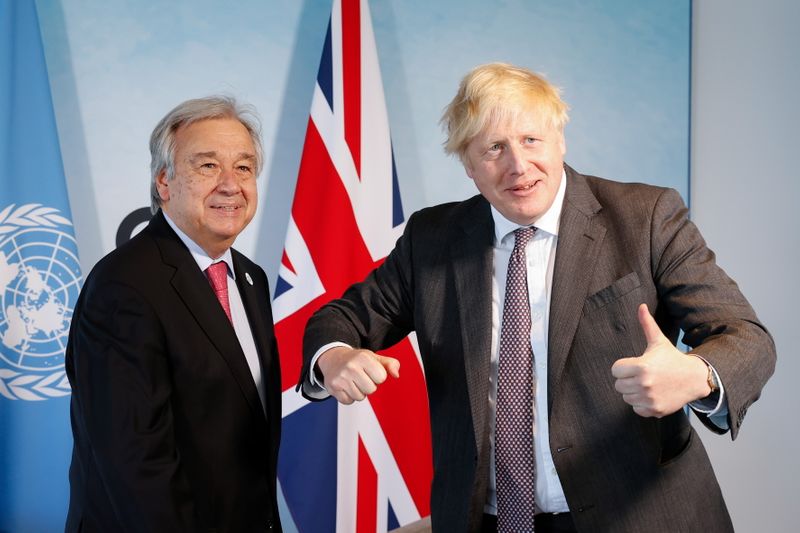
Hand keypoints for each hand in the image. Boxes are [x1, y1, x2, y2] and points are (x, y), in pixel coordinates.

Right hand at [316, 346, 399, 404]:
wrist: (333, 359)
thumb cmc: (356, 360)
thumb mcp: (374, 358)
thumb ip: (390, 364)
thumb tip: (396, 374)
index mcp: (363, 357)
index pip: (381, 378)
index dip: (378, 376)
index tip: (370, 371)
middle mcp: (351, 366)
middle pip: (371, 389)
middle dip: (368, 385)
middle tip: (361, 376)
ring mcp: (341, 377)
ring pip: (360, 397)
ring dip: (359, 391)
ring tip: (353, 381)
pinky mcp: (333, 388)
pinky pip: (348, 401)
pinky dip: (349, 396)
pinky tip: (346, 386)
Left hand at [611, 303, 710, 417]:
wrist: (694, 378)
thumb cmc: (673, 359)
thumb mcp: (659, 341)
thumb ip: (647, 324)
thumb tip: (641, 306)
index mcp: (641, 366)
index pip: (615, 370)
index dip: (623, 367)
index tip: (634, 365)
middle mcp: (644, 384)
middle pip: (618, 385)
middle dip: (628, 379)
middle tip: (642, 375)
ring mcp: (649, 398)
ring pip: (626, 397)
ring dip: (634, 392)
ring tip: (648, 384)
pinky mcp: (655, 410)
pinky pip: (636, 408)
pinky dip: (642, 404)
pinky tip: (652, 394)